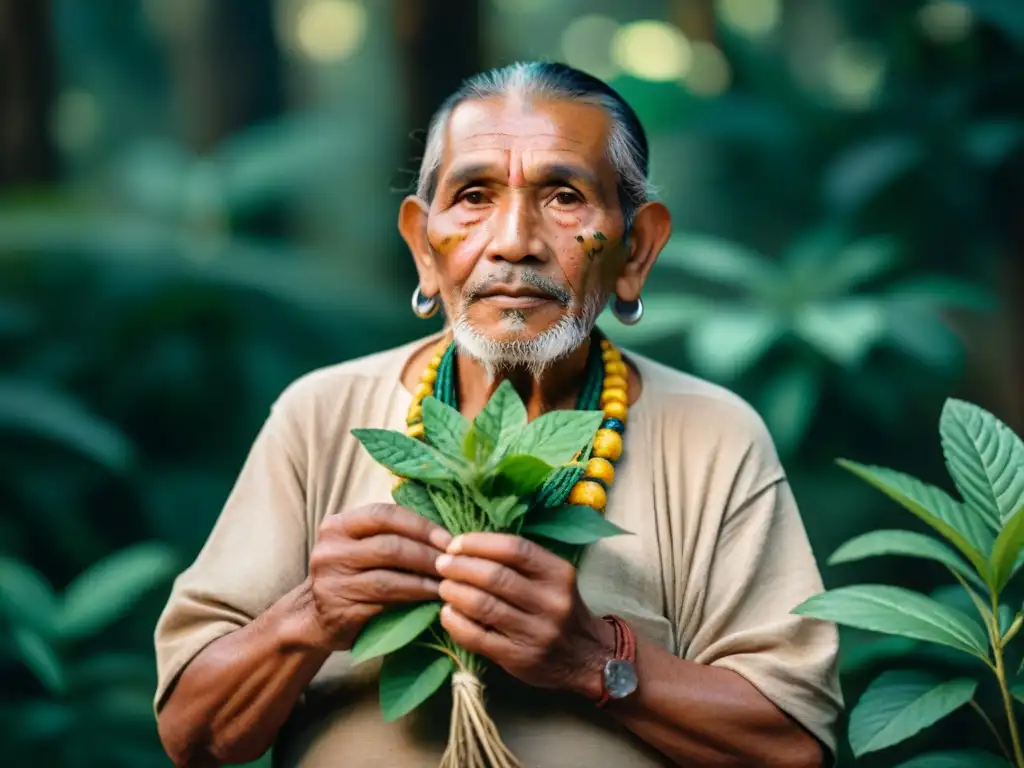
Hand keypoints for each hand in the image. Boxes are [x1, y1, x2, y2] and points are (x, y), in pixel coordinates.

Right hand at [304, 503, 452, 650]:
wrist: (314, 617)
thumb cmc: (350, 575)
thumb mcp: (359, 546)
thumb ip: (389, 533)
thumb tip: (444, 534)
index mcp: (338, 526)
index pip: (384, 514)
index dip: (420, 525)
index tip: (449, 539)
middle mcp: (330, 550)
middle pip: (390, 546)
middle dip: (428, 555)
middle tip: (454, 564)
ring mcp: (332, 582)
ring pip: (389, 579)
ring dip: (424, 581)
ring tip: (448, 584)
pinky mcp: (340, 610)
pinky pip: (384, 604)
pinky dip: (412, 601)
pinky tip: (431, 601)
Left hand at [435, 533, 614, 698]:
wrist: (586, 657)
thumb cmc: (560, 609)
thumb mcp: (553, 579)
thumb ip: (519, 564)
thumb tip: (468, 547)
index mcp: (558, 574)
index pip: (515, 548)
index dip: (479, 543)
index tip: (455, 544)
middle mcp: (550, 601)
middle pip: (495, 576)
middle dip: (460, 567)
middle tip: (442, 565)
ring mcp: (535, 632)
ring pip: (484, 605)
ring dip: (455, 592)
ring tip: (443, 587)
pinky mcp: (519, 657)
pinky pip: (478, 637)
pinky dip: (456, 622)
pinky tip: (448, 613)